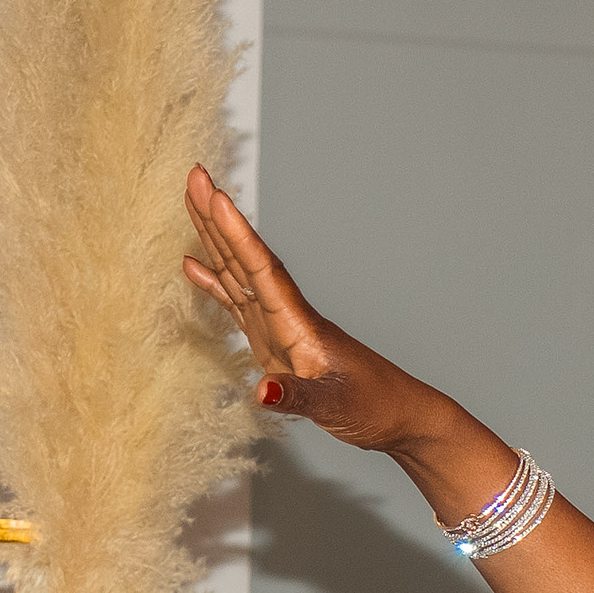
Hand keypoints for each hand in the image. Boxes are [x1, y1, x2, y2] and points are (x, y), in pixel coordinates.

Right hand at [178, 170, 439, 451]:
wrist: (402, 417)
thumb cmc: (376, 408)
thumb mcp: (336, 407)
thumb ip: (297, 397)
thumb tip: (260, 391)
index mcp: (301, 325)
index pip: (264, 271)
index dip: (237, 235)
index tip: (214, 195)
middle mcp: (288, 317)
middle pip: (247, 260)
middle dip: (218, 220)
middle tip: (195, 175)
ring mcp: (281, 327)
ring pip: (240, 274)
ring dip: (214, 240)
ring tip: (191, 201)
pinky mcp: (277, 343)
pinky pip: (239, 304)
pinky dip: (215, 284)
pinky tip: (193, 266)